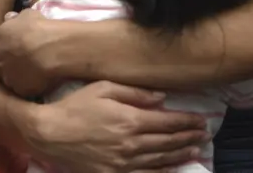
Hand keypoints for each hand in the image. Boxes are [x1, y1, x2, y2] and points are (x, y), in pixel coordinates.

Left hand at [0, 8, 60, 97]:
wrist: (52, 49)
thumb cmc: (39, 28)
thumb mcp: (27, 15)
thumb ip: (15, 18)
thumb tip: (8, 17)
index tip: (1, 52)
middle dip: (6, 67)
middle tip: (21, 64)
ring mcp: (8, 77)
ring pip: (8, 81)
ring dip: (17, 79)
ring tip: (33, 74)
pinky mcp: (20, 89)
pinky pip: (22, 91)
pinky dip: (29, 88)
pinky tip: (40, 82)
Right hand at [26, 82, 208, 172]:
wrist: (49, 133)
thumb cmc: (73, 107)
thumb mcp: (101, 88)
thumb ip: (133, 92)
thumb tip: (161, 97)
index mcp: (130, 120)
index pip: (167, 122)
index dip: (187, 121)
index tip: (201, 119)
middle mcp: (132, 143)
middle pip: (168, 142)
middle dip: (189, 137)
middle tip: (204, 134)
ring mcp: (124, 162)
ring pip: (161, 159)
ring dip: (181, 154)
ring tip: (195, 150)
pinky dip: (163, 172)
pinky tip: (173, 168)